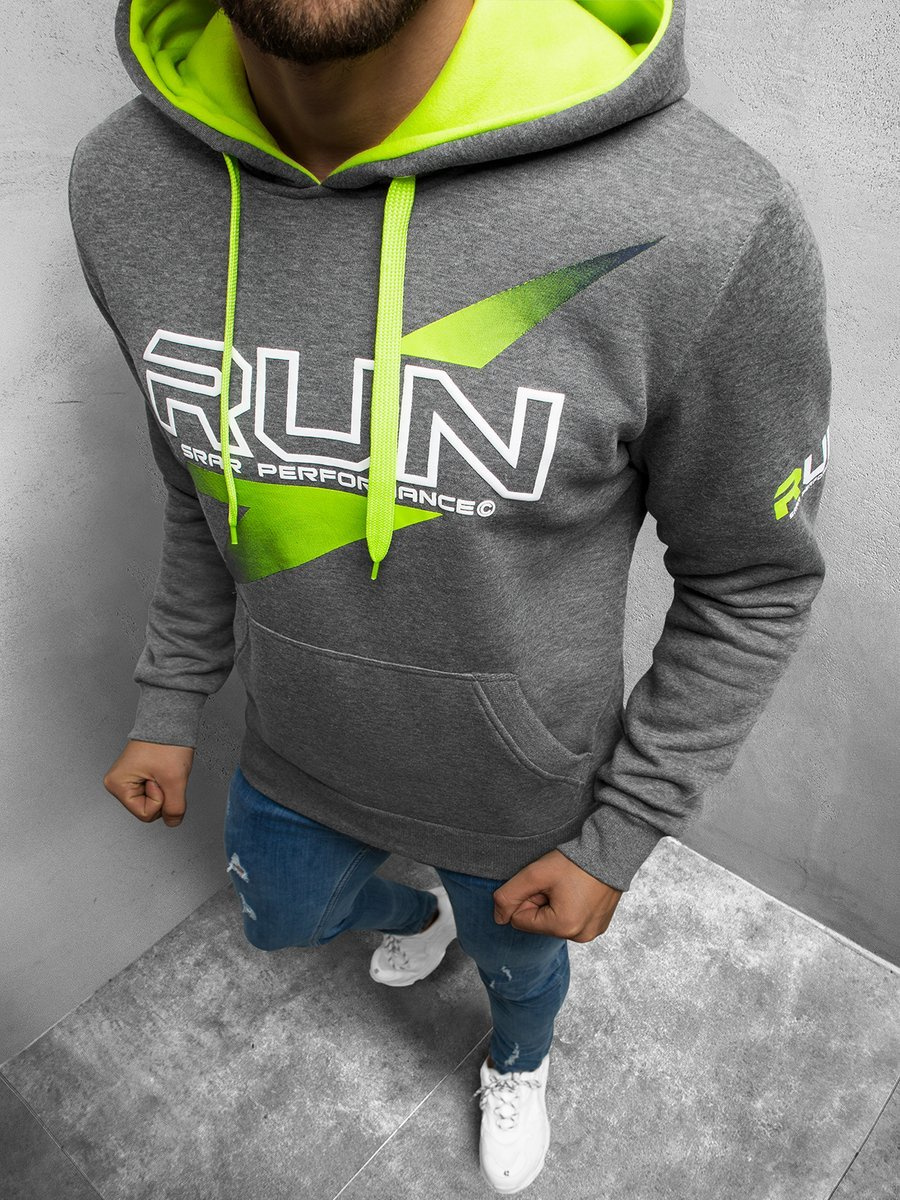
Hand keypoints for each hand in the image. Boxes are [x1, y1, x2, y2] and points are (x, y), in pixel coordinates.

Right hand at [103, 739, 194, 826]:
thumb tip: (173, 822)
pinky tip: (162, 769)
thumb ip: (174, 807)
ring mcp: (127, 779)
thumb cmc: (167, 742)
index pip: (146, 814)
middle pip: (147, 809)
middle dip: (162, 794)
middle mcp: (117, 783)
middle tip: (162, 772)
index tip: (159, 776)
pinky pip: (154, 790)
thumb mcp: (174, 779)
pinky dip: (164, 782)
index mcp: (117, 785)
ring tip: (162, 768)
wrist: (170, 720)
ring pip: (152, 800)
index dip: (160, 799)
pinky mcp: (137, 775)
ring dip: (164, 788)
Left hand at [492, 849, 622, 941]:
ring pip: (554, 922)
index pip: (520, 921)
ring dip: (555, 904)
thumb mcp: (535, 874)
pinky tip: (579, 889)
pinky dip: (570, 906)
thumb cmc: (575, 862)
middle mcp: (580, 936)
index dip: (527, 898)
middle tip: (557, 883)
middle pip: (538, 923)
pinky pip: (572, 920)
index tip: (544, 884)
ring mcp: (592, 932)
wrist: (610, 851)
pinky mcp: (599, 925)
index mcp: (564, 927)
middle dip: (541, 902)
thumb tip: (499, 919)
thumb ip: (509, 895)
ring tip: (570, 885)